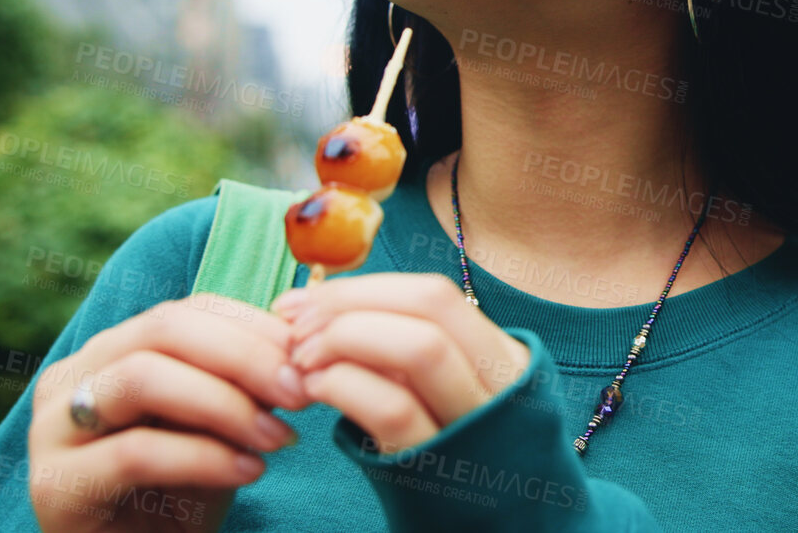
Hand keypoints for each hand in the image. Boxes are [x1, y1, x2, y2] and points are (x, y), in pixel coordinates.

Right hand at [26, 293, 311, 532]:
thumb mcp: (219, 428)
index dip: (253, 325)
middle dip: (246, 356)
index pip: (187, 310)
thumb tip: (302, 335)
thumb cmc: (183, 497)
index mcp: (111, 351)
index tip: (308, 355)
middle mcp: (71, 377)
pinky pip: (135, 451)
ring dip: (226, 403)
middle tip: (301, 392)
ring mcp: (52, 428)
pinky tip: (250, 472)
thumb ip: (242, 381)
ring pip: (142, 377)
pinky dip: (203, 457)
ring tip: (279, 438)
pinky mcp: (53, 485)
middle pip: (164, 329)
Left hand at [274, 273, 532, 455]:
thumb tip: (318, 307)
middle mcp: (501, 383)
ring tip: (301, 358)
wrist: (491, 532)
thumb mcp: (444, 398)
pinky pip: (393, 409)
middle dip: (350, 304)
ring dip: (346, 338)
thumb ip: (405, 355)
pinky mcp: (441, 469)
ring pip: (419, 348)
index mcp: (502, 358)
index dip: (361, 288)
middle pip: (430, 306)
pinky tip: (316, 390)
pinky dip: (345, 385)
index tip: (304, 300)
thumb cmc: (444, 459)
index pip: (434, 294)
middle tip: (295, 325)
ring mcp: (476, 426)